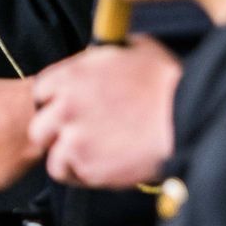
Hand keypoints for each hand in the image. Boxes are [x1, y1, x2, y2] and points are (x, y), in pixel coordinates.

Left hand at [28, 39, 180, 188]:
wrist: (186, 118)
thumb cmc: (167, 83)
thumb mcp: (136, 48)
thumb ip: (111, 49)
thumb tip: (111, 47)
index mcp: (71, 75)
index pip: (42, 92)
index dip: (55, 103)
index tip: (69, 111)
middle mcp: (65, 107)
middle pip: (39, 128)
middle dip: (56, 134)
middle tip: (77, 137)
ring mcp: (74, 140)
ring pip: (52, 157)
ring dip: (69, 159)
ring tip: (93, 157)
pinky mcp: (89, 168)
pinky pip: (75, 177)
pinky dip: (86, 177)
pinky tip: (105, 167)